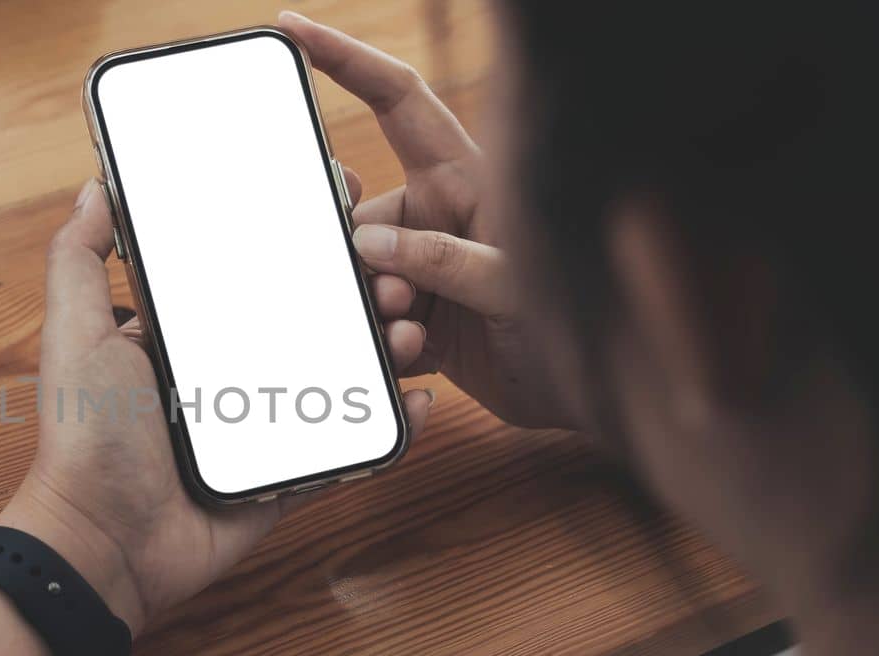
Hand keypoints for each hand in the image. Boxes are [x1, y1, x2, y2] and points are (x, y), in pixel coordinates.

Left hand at [0, 181, 433, 635]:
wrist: (104, 545)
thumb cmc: (85, 438)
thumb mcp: (75, 335)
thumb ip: (78, 261)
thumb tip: (94, 187)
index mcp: (179, 339)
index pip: (245, 278)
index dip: (292, 246)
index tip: (342, 212)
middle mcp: (221, 379)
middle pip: (302, 326)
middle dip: (353, 297)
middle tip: (392, 278)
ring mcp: (256, 432)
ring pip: (333, 383)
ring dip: (378, 354)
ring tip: (406, 331)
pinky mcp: (281, 481)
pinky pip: (343, 450)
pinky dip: (385, 429)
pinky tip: (418, 400)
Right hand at [281, 12, 574, 429]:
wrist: (586, 396)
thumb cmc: (573, 320)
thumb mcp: (512, 282)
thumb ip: (443, 259)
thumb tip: (367, 247)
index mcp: (461, 180)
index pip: (396, 101)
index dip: (345, 59)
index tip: (292, 28)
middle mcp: (436, 217)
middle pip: (358, 215)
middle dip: (353, 255)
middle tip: (390, 295)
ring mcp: (424, 269)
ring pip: (360, 275)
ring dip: (373, 310)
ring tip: (410, 335)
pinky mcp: (419, 321)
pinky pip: (373, 325)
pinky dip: (384, 347)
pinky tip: (414, 358)